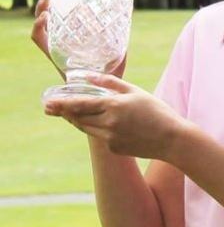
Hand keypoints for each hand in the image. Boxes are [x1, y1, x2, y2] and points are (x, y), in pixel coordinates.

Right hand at [31, 0, 126, 77]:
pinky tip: (46, 16)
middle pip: (49, 9)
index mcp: (75, 30)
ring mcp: (55, 45)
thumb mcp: (118, 43)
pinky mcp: (52, 55)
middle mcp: (62, 36)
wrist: (105, 93)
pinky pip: (38, 38)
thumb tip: (128, 2)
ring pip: (40, 21)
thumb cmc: (112, 69)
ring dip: (41, 6)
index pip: (62, 6)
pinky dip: (39, 26)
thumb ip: (119, 27)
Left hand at [44, 74, 183, 159]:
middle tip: (50, 107)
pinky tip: (103, 123)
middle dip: (64, 113)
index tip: (49, 102)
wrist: (171, 139)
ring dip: (76, 120)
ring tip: (68, 113)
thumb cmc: (156, 111)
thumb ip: (110, 83)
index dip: (62, 104)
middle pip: (79, 118)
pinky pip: (100, 137)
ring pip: (86, 128)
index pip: (81, 104)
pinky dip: (97, 128)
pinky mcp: (114, 149)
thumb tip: (90, 76)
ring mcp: (110, 139)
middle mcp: (109, 124)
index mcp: (114, 106)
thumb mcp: (135, 91)